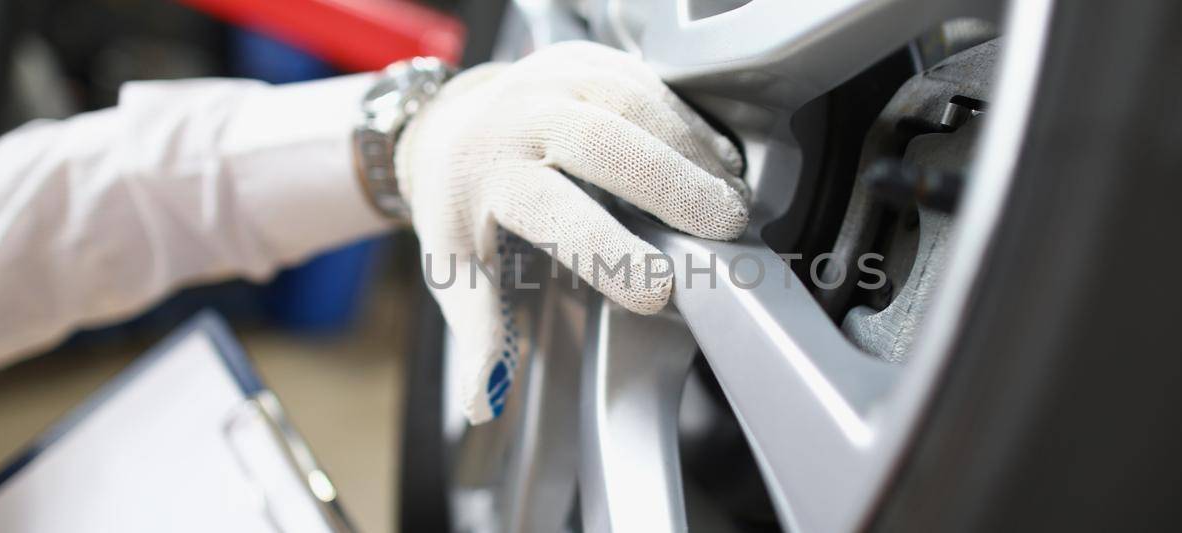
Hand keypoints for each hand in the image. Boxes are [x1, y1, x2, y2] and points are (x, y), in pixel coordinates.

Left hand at [396, 41, 747, 422]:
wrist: (449, 123)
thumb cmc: (462, 199)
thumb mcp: (457, 266)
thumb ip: (479, 332)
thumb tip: (482, 402)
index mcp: (488, 174)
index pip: (555, 212)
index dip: (611, 251)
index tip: (658, 288)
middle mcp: (521, 118)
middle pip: (601, 141)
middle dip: (670, 184)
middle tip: (724, 227)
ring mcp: (555, 78)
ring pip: (633, 102)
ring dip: (691, 150)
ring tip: (731, 198)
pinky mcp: (588, 59)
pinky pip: (647, 82)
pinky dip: (691, 123)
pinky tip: (718, 161)